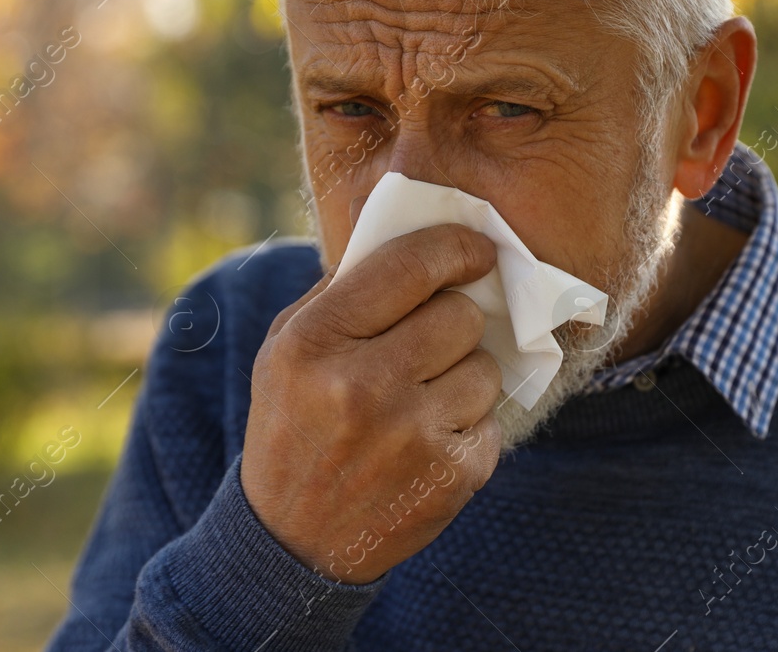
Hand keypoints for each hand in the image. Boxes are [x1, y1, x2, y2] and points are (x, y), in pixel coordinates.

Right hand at [240, 224, 504, 583]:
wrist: (292, 540)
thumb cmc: (294, 423)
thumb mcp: (286, 348)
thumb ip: (343, 291)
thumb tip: (420, 238)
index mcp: (314, 342)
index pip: (410, 267)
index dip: (456, 248)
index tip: (476, 250)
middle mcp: (362, 386)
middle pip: (459, 316)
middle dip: (454, 321)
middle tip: (432, 340)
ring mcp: (410, 436)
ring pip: (484, 367)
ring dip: (464, 375)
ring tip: (423, 397)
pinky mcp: (450, 477)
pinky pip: (490, 420)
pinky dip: (467, 425)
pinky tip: (427, 440)